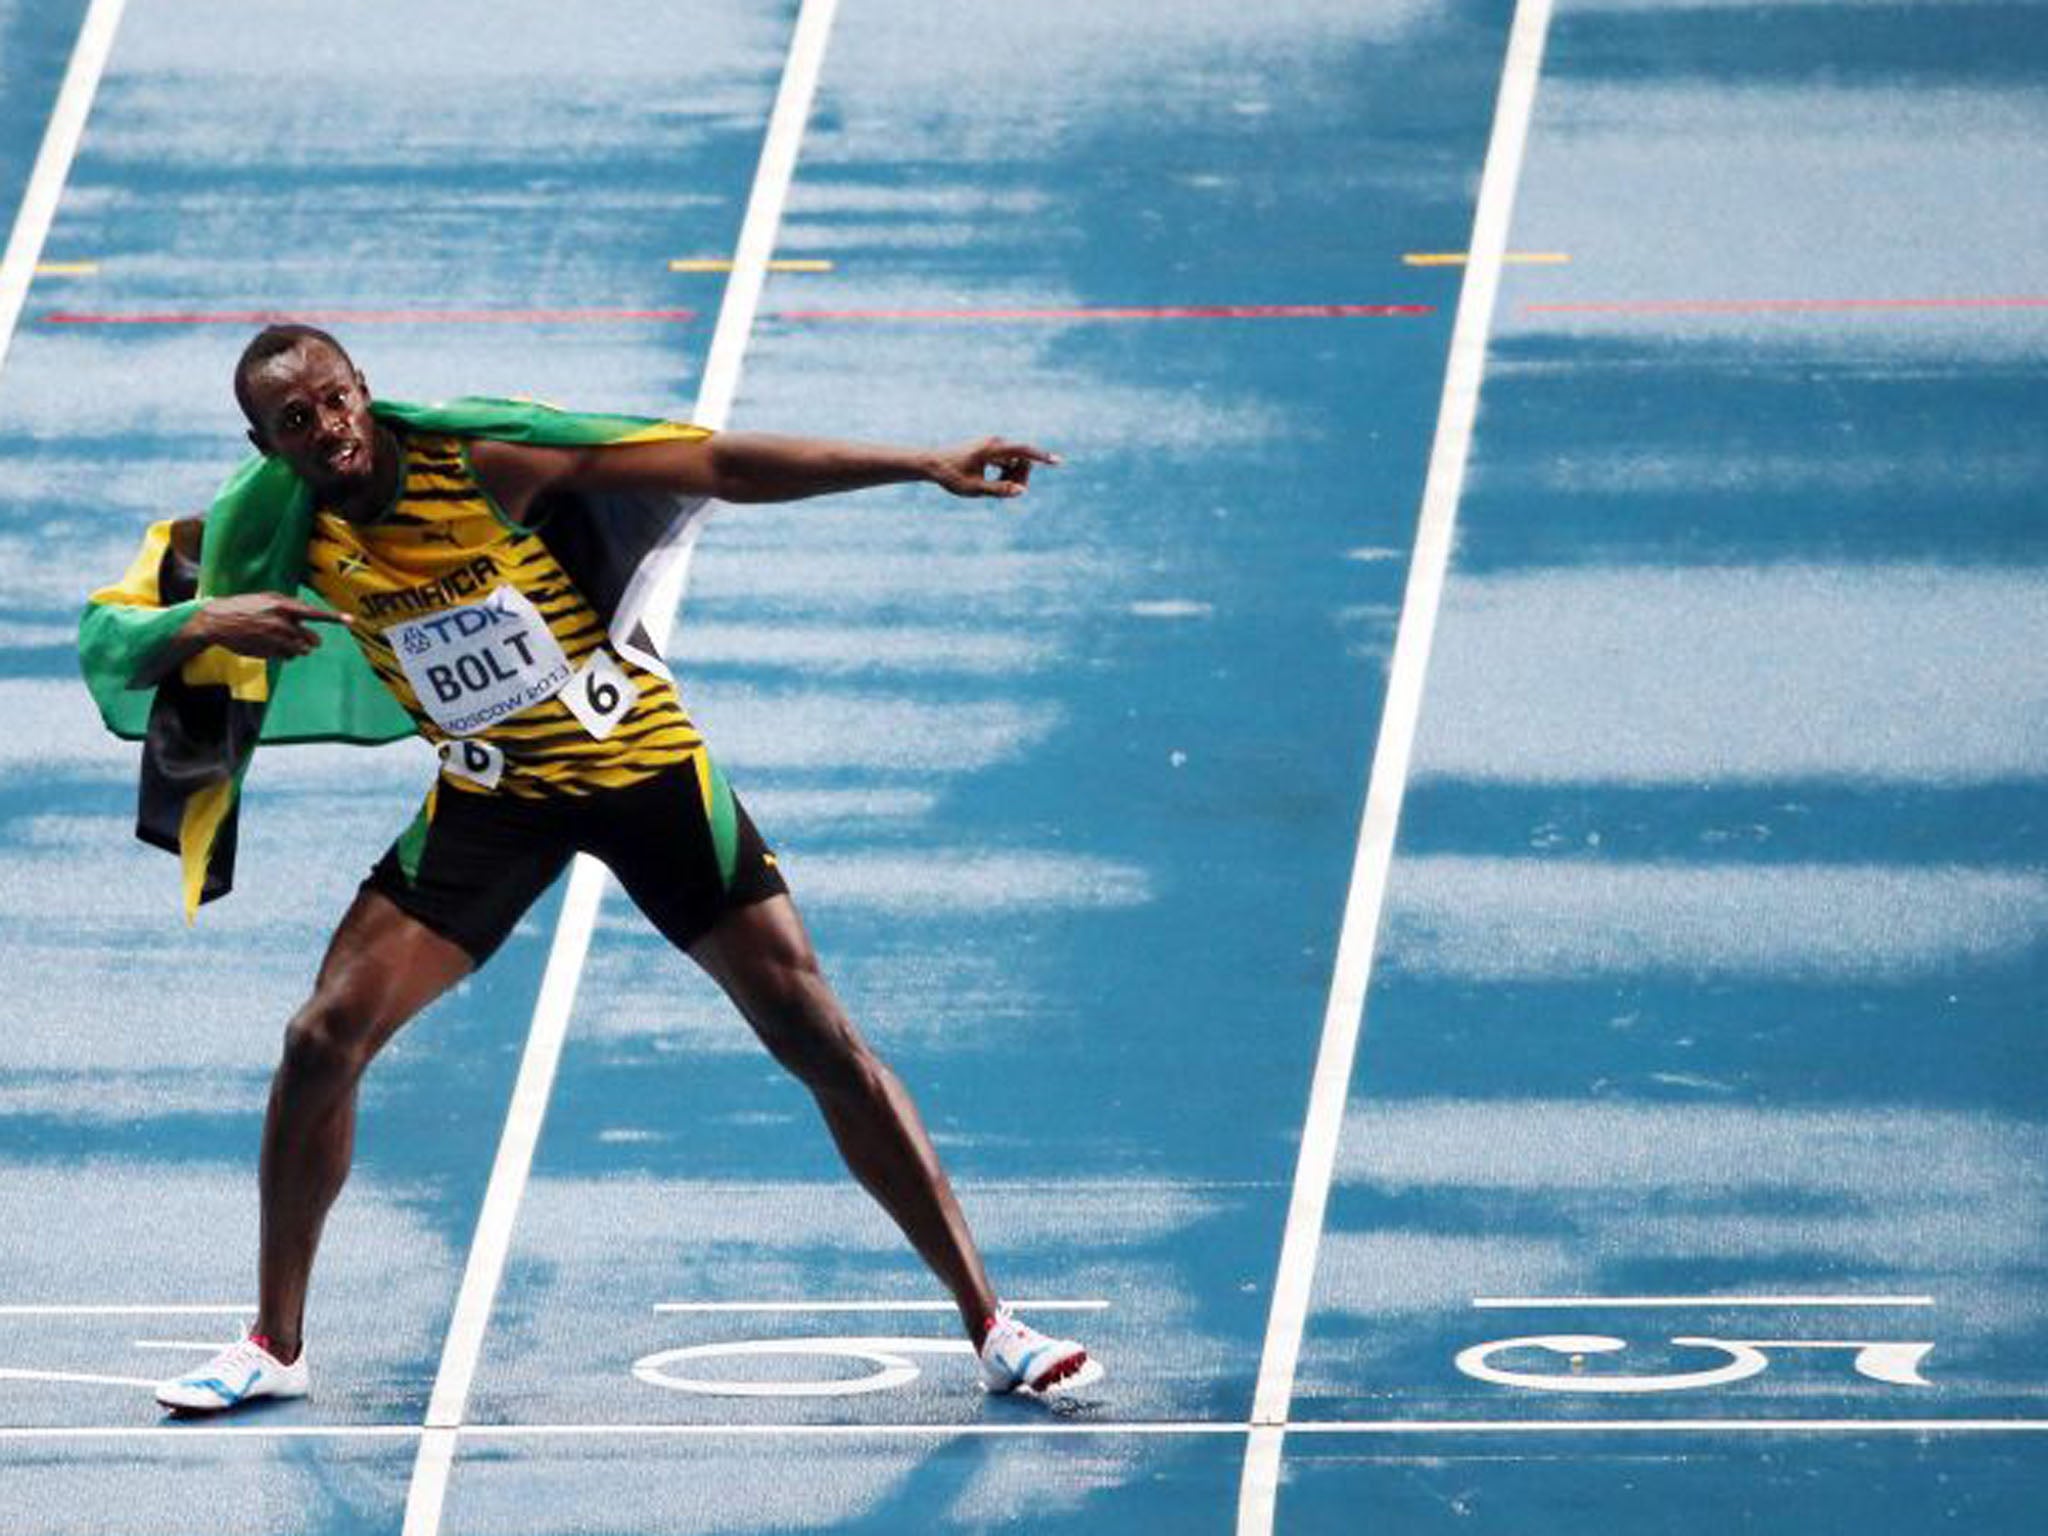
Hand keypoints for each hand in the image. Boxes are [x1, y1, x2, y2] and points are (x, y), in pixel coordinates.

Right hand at [187, 593, 351, 658]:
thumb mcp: (268, 600)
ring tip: (281, 640)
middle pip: (310, 638)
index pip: (314, 613)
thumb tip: (313, 631)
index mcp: (282, 606)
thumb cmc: (245, 607)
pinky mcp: (267, 652)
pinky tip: (271, 646)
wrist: (216, 621)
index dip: (334, 618)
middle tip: (303, 638)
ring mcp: (274, 639)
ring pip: (300, 651)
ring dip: (297, 648)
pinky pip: (287, 657)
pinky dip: (285, 654)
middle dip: (309, 640)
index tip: (352, 621)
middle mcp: (280, 623)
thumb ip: (292, 611)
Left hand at [927, 438, 1060, 499]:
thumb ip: (999, 490)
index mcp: (992, 449)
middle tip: (1005, 492)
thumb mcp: (974, 488)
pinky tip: (991, 481)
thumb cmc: (951, 476)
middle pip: (1023, 459)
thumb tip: (1021, 491)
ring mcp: (993, 444)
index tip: (1058, 462)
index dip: (1042, 457)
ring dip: (1012, 476)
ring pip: (1016, 461)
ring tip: (991, 486)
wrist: (932, 463)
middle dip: (1021, 476)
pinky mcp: (990, 449)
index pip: (1024, 451)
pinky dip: (1006, 472)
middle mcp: (995, 442)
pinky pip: (1008, 460)